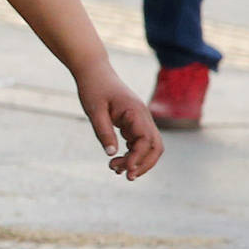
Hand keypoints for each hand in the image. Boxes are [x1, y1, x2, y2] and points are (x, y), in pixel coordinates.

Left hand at [75, 62, 163, 178]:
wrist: (94, 72)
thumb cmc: (93, 88)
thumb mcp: (94, 111)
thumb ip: (103, 132)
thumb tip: (111, 154)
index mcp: (136, 112)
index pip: (146, 141)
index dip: (138, 158)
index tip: (125, 170)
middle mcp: (143, 117)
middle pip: (155, 146)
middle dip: (144, 164)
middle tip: (125, 176)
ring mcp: (140, 120)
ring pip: (149, 146)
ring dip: (137, 161)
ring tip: (115, 169)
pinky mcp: (134, 122)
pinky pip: (139, 142)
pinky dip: (132, 154)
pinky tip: (117, 161)